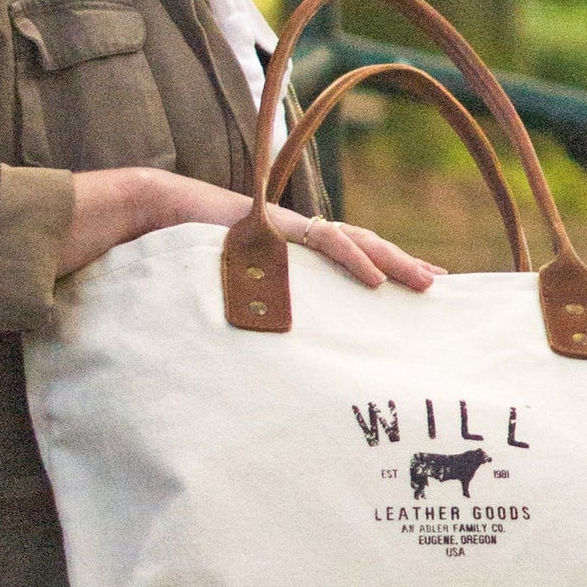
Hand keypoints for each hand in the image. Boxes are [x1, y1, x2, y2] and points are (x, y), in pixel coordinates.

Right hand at [62, 168, 445, 290]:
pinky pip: (321, 241)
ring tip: (425, 282)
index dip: (383, 275)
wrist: (145, 220)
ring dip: (391, 262)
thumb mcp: (230, 303)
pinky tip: (373, 277)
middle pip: (362, 250)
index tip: (418, 294)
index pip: (348, 263)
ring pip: (353, 242)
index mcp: (290, 259)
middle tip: (441, 288)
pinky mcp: (276, 227)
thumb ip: (253, 319)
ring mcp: (288, 232)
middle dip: (401, 268)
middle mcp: (295, 242)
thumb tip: (264, 366)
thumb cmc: (178, 266)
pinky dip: (350, 257)